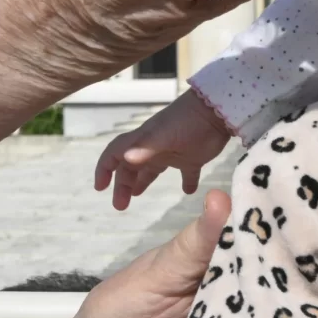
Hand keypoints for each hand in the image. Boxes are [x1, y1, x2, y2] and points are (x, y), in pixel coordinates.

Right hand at [94, 90, 231, 210]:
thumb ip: (146, 147)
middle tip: (120, 206)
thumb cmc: (187, 122)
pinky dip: (186, 183)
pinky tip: (188, 192)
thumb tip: (125, 159)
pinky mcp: (192, 158)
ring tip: (136, 197)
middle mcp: (152, 148)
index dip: (105, 168)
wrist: (216, 111)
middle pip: (130, 167)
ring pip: (150, 170)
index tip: (100, 187)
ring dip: (142, 183)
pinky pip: (185, 173)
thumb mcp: (164, 135)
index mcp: (142, 142)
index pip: (115, 154)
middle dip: (122, 185)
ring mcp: (172, 152)